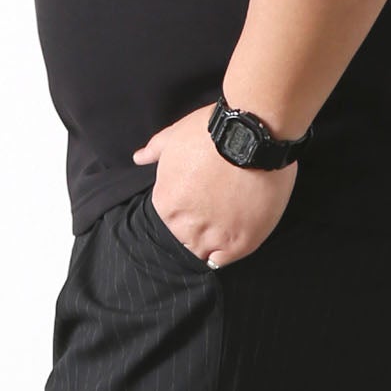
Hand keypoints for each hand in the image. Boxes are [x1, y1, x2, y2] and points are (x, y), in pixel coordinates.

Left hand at [131, 102, 297, 268]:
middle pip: (184, 241)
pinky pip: (224, 260)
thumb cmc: (211, 131)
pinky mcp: (240, 242)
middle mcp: (185, 226)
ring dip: (210, 242)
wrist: (251, 133)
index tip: (195, 203)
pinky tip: (234, 233)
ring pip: (203, 253)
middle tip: (212, 211)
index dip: (182, 213)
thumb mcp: (174, 135)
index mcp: (166, 204)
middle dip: (194, 229)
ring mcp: (213, 237)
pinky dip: (226, 251)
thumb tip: (139, 157)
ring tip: (225, 221)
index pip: (167, 222)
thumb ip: (154, 151)